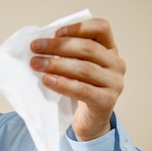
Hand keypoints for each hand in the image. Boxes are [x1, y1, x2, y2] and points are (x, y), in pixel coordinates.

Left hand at [29, 18, 125, 140]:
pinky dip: (62, 84)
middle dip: (57, 46)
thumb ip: (69, 54)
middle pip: (88, 48)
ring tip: (36, 64)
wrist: (90, 122)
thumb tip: (42, 44)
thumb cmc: (80, 90)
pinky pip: (82, 89)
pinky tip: (47, 80)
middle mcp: (116, 64)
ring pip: (84, 68)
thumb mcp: (77, 67)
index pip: (101, 28)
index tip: (55, 32)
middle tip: (35, 48)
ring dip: (56, 64)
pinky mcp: (107, 101)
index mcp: (110, 50)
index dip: (78, 27)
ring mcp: (114, 83)